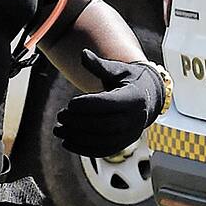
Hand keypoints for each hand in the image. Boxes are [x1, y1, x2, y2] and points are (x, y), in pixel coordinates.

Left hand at [52, 50, 166, 158]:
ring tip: (58, 130)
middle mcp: (136, 119)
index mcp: (135, 98)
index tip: (70, 103)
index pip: (109, 104)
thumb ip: (99, 65)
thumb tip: (83, 54)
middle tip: (60, 116)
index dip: (87, 105)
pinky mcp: (123, 144)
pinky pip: (102, 150)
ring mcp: (131, 134)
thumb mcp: (117, 70)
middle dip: (79, 122)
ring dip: (77, 137)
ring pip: (102, 140)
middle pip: (104, 124)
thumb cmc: (128, 80)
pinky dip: (83, 149)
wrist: (147, 98)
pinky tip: (66, 143)